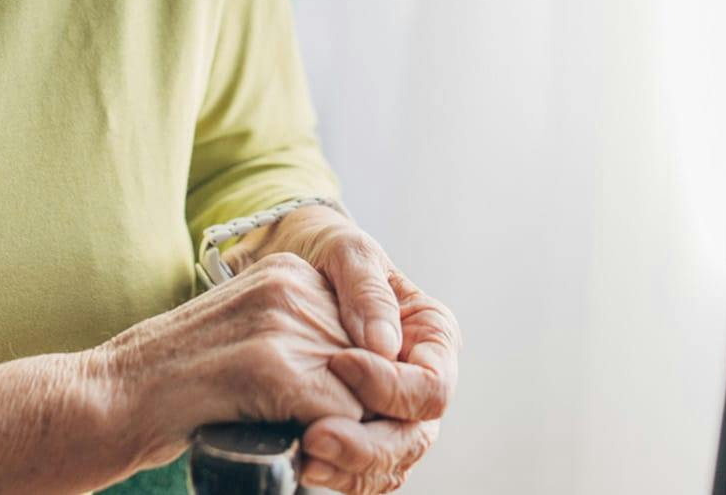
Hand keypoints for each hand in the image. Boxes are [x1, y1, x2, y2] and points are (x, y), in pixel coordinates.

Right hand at [94, 251, 367, 470]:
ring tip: (318, 458)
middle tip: (341, 454)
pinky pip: (343, 420)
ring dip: (356, 442)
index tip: (351, 426)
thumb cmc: (174, 386)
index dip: (370, 390)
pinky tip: (295, 456)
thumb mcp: (248, 339)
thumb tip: (369, 387)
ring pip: (370, 397)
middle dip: (370, 417)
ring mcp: (283, 321)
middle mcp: (295, 285)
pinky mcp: (272, 367)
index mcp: (291, 272)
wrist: (106, 398)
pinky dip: (329, 453)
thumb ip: (302, 341)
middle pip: (378, 365)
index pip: (370, 335)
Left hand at [235, 212, 461, 492]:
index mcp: (433, 337)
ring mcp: (392, 412)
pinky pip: (360, 471)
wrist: (292, 268)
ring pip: (389, 463)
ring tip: (305, 457)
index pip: (431, 385)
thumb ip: (368, 292)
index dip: (391, 387)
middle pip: (414, 436)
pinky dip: (336, 474)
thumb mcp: (349, 252)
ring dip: (349, 468)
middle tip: (316, 437)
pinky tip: (303, 465)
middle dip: (368, 446)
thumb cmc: (330, 253)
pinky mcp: (360, 431)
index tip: (340, 364)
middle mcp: (419, 381)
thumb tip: (384, 345)